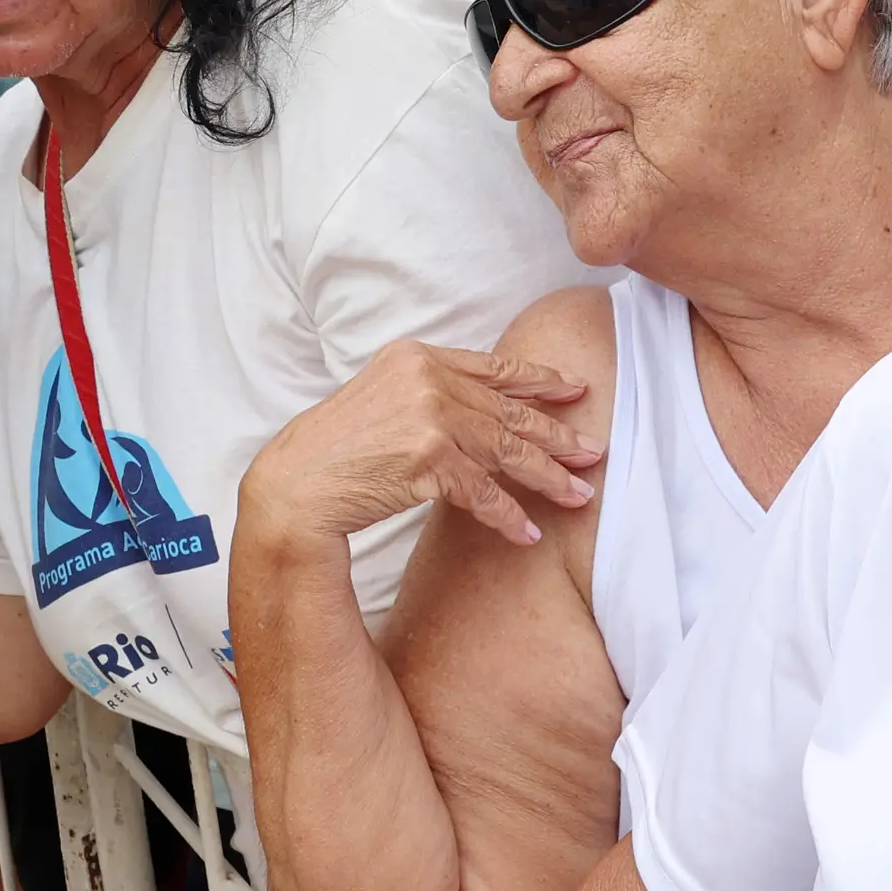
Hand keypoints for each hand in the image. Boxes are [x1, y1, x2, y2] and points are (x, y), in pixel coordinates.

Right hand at [238, 340, 598, 550]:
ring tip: (579, 496)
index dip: (540, 381)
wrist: (298, 482)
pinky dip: (507, 515)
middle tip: (594, 452)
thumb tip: (485, 411)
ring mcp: (429, 416)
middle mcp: (427, 379)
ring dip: (547, 478)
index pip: (494, 367)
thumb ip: (432, 395)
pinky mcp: (428, 458)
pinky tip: (527, 533)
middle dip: (557, 436)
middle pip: (509, 411)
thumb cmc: (337, 449)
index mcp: (419, 357)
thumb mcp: (383, 399)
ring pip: (506, 451)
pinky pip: (482, 492)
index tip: (576, 391)